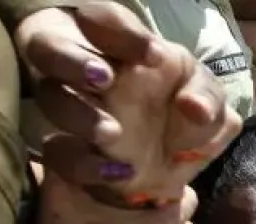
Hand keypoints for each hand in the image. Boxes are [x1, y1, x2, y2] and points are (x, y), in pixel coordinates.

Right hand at [16, 2, 240, 194]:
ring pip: (49, 99)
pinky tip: (118, 173)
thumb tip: (197, 110)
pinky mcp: (63, 152)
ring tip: (113, 133)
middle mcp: (80, 70)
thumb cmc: (177, 112)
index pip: (98, 18)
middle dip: (74, 62)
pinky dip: (85, 165)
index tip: (155, 56)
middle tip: (106, 79)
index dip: (117, 30)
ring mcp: (66, 110)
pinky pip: (57, 155)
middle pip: (50, 48)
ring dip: (78, 114)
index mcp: (116, 46)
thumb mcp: (201, 96)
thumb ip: (205, 96)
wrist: (161, 166)